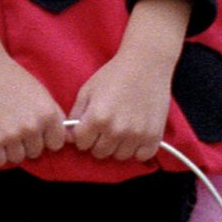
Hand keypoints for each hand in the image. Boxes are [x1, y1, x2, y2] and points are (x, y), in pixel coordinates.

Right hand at [0, 29, 71, 169]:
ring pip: (17, 158)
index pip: (55, 144)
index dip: (44, 139)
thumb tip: (65, 140)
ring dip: (10, 149)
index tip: (34, 131)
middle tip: (13, 126)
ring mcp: (12, 135)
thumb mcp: (42, 94)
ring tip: (2, 129)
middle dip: (26, 143)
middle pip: (35, 153)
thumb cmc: (13, 80)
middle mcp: (33, 127)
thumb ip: (54, 117)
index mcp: (49, 115)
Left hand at [62, 35, 178, 168]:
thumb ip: (76, 115)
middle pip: (100, 153)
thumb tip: (68, 137)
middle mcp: (116, 130)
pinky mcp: (153, 136)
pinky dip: (138, 149)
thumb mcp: (87, 90)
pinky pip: (141, 156)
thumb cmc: (114, 75)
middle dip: (99, 142)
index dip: (83, 136)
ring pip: (119, 156)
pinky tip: (135, 135)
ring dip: (118, 146)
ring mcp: (136, 135)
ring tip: (122, 129)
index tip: (90, 128)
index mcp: (96, 118)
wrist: (146, 64)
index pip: (82, 144)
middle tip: (106, 127)